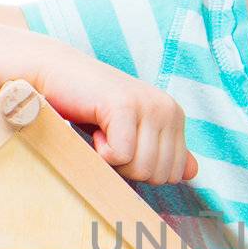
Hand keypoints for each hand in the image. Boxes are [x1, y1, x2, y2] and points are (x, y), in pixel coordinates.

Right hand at [34, 51, 198, 185]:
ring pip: (141, 168)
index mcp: (175, 116)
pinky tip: (95, 126)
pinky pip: (121, 156)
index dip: (142, 169)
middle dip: (128, 167)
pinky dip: (101, 152)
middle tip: (111, 138)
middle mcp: (168, 109)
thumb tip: (193, 172)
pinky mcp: (124, 106)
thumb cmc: (92, 108)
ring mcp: (149, 105)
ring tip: (103, 130)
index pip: (174, 174)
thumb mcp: (134, 132)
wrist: (55, 73)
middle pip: (158, 175)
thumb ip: (163, 151)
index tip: (124, 142)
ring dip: (114, 160)